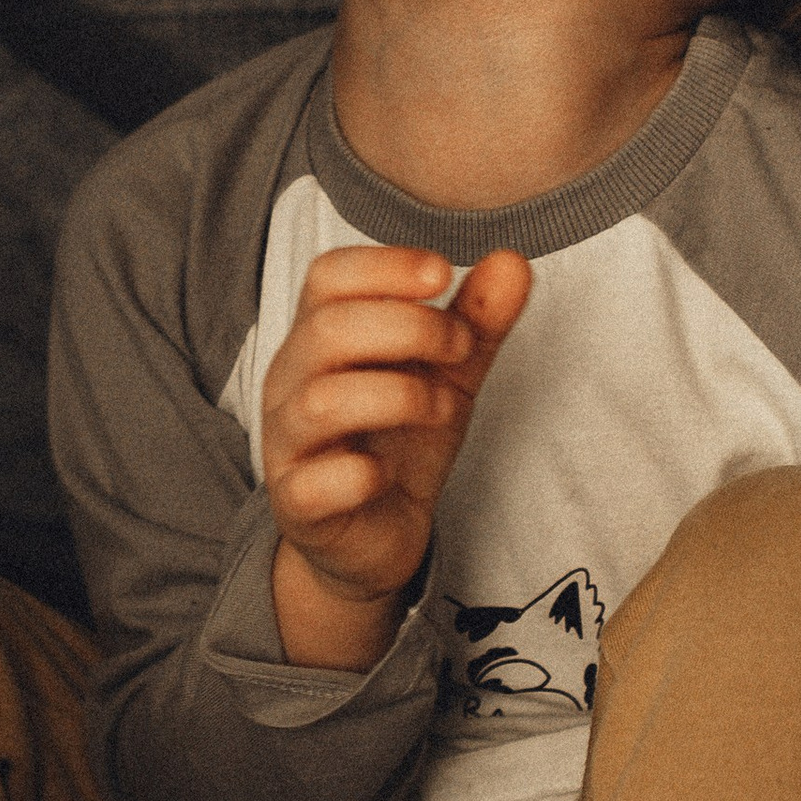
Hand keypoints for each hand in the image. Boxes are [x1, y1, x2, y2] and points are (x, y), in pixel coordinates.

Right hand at [262, 243, 531, 666]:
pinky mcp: (296, 504)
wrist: (374, 539)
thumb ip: (476, 323)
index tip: (444, 275)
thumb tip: (513, 262)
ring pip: (322, 402)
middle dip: (410, 329)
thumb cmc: (399, 444)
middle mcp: (291, 382)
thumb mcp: (447, 378)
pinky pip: (313, 483)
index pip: (328, 277)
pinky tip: (388, 474)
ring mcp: (287, 444)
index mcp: (319, 338)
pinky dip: (359, 474)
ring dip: (399, 396)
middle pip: (328, 330)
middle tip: (460, 348)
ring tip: (443, 408)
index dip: (385, 266)